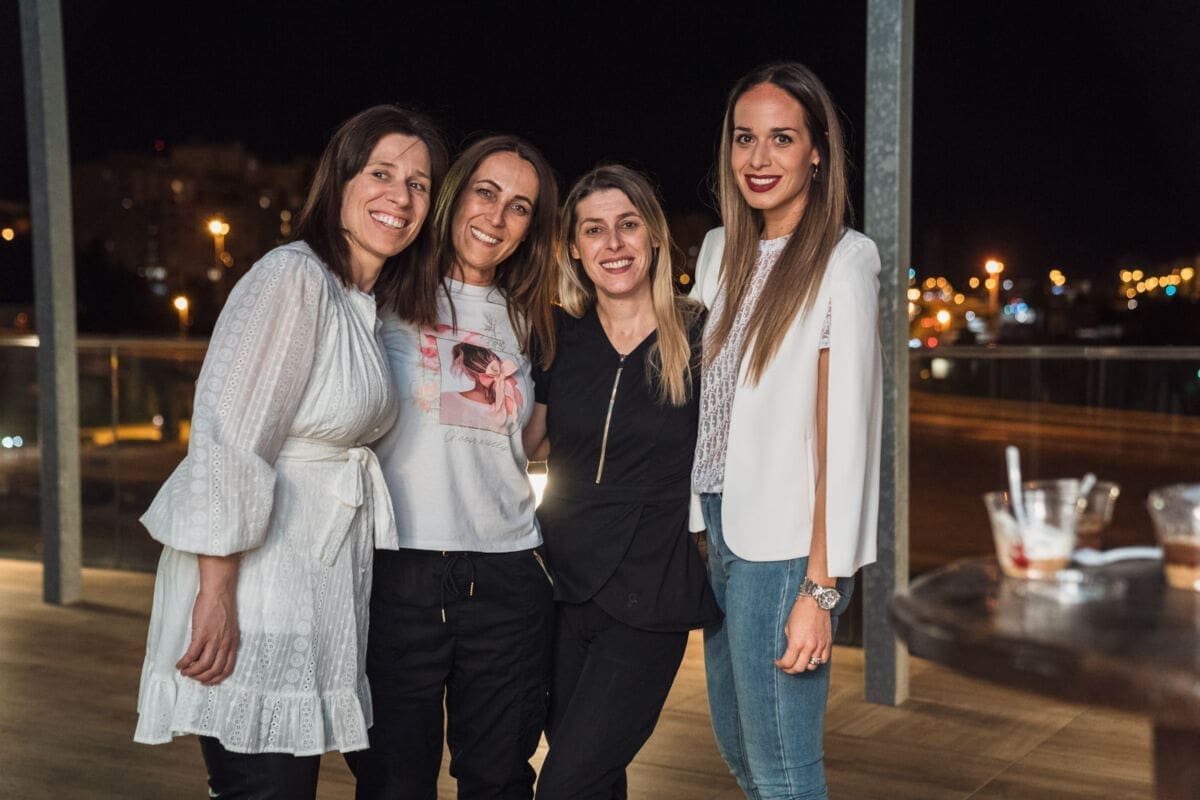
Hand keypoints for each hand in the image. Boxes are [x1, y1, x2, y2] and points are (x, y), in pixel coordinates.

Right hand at [177, 560, 239, 685]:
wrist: (219, 592)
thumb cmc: (223, 606)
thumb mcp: (229, 627)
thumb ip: (224, 640)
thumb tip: (213, 652)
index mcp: (233, 643)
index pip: (227, 668)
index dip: (216, 678)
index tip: (207, 681)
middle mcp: (225, 644)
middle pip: (215, 670)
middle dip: (202, 678)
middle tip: (193, 677)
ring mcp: (214, 640)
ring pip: (203, 666)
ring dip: (192, 673)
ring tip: (185, 672)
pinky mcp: (202, 635)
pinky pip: (192, 655)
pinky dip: (184, 663)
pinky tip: (179, 664)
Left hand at [774, 594, 831, 674]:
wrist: (815, 602)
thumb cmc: (799, 612)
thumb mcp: (788, 627)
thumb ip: (789, 642)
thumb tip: (789, 652)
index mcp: (796, 643)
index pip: (788, 663)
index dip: (781, 665)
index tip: (778, 663)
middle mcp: (809, 647)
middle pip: (799, 668)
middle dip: (790, 670)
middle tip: (786, 666)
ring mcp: (820, 646)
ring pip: (812, 666)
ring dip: (804, 666)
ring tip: (799, 661)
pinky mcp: (827, 643)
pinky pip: (823, 660)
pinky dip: (817, 661)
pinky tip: (811, 657)